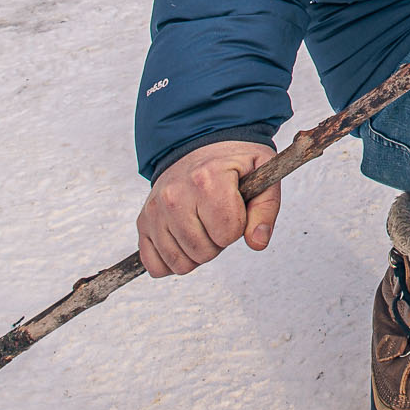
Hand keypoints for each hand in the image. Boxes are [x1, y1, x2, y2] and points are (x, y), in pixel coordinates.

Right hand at [137, 140, 279, 277]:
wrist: (198, 144)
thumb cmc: (233, 162)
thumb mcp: (262, 173)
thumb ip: (266, 209)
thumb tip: (257, 242)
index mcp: (208, 180)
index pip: (227, 233)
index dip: (239, 227)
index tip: (236, 210)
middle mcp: (175, 195)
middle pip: (203, 252)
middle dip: (219, 242)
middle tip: (219, 218)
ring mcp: (156, 210)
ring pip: (180, 262)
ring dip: (197, 253)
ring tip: (203, 226)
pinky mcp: (143, 221)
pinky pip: (154, 265)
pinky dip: (172, 261)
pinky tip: (184, 242)